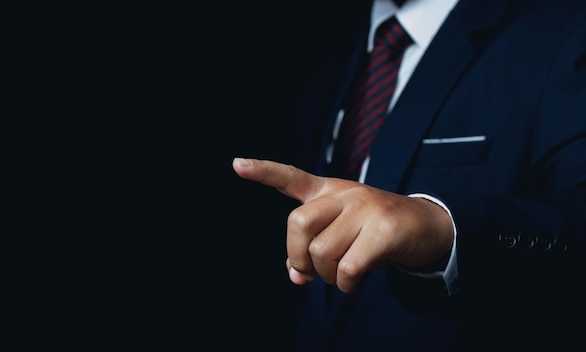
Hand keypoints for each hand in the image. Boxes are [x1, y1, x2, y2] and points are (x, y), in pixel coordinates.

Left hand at [232, 157, 453, 293]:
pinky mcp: (384, 230)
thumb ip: (311, 251)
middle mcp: (344, 194)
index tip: (236, 164)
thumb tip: (295, 276)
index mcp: (329, 191)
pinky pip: (348, 268)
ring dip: (326, 276)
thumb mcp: (340, 235)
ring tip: (341, 275)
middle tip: (311, 270)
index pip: (291, 177)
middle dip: (298, 256)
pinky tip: (353, 282)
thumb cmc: (373, 232)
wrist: (426, 226)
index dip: (263, 171)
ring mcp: (365, 209)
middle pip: (298, 223)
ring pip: (322, 252)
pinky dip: (345, 285)